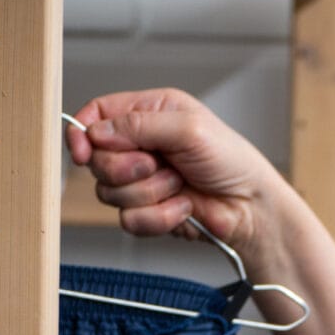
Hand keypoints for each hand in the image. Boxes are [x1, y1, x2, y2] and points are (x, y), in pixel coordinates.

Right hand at [65, 88, 284, 254]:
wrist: (251, 208)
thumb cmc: (231, 161)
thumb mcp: (189, 128)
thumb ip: (139, 124)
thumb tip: (97, 132)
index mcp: (149, 113)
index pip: (96, 115)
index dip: (82, 133)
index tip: (82, 152)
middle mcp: (141, 145)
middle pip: (97, 160)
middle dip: (127, 168)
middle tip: (158, 165)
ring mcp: (142, 181)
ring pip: (110, 193)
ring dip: (149, 193)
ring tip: (179, 185)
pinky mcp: (148, 211)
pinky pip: (129, 220)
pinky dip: (159, 217)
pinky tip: (183, 207)